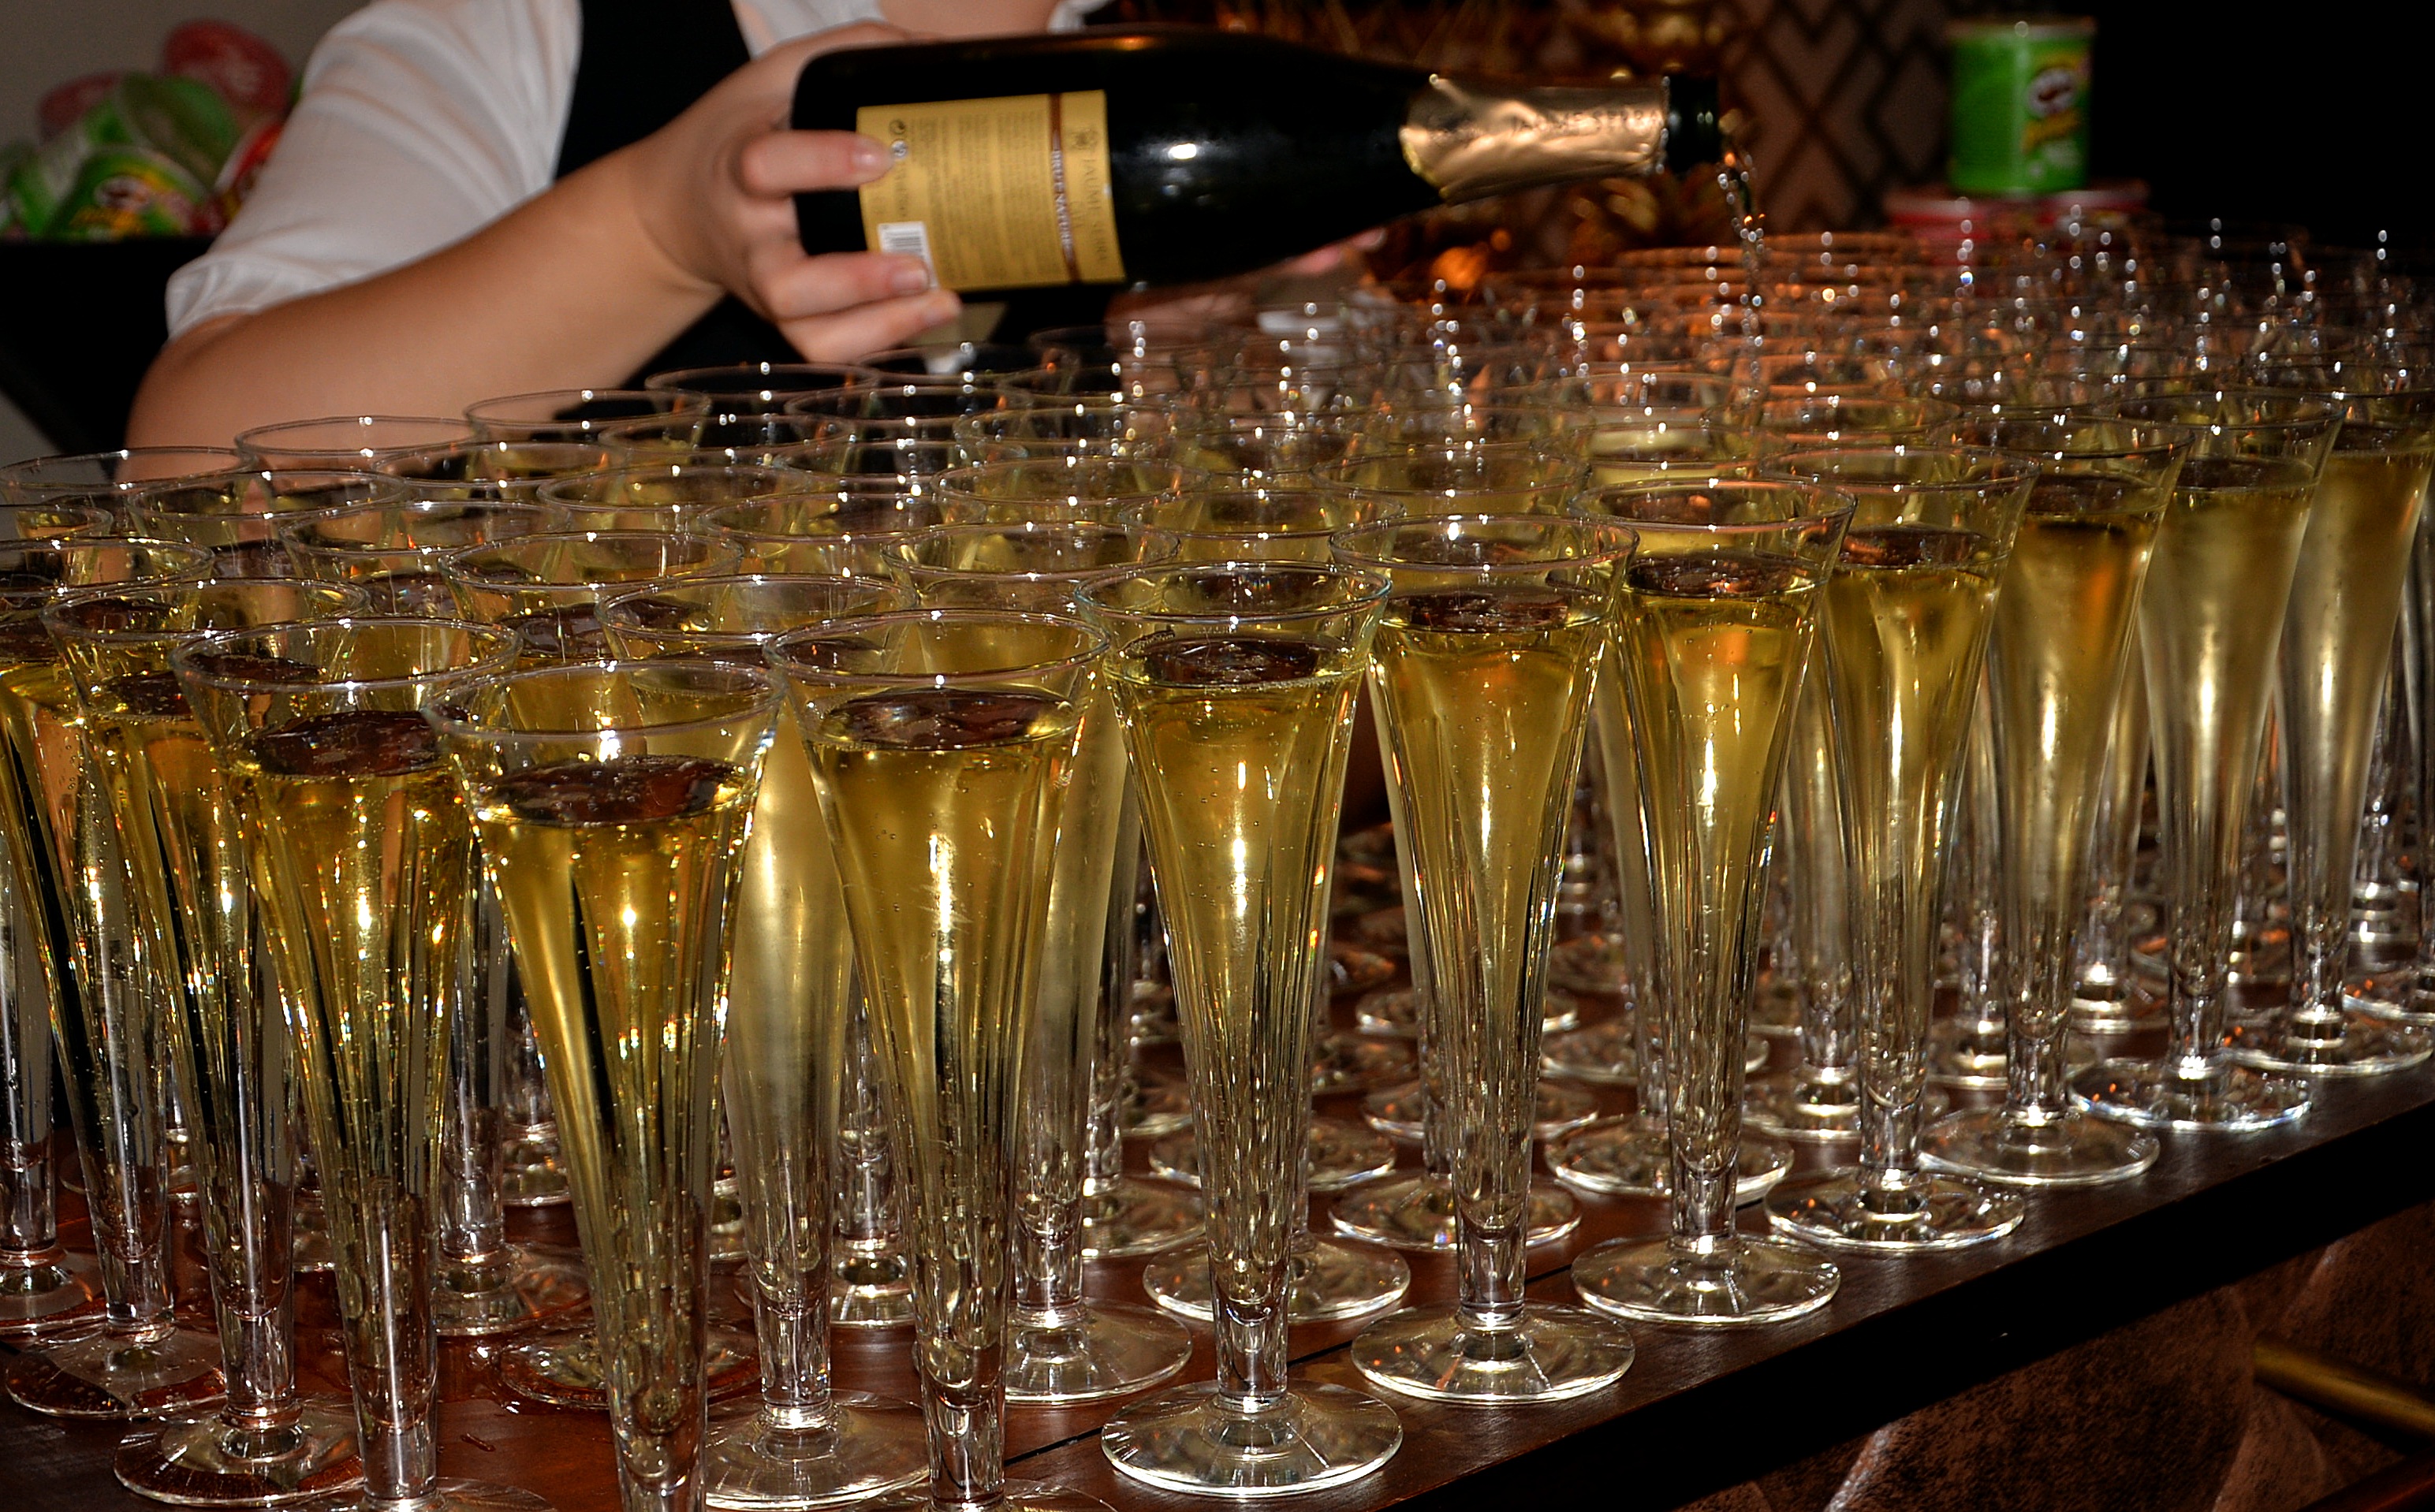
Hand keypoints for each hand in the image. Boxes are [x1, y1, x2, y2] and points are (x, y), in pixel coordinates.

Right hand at [614, 26, 960, 360]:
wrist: (678, 205)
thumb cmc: (743, 131)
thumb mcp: (779, 78)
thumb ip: (847, 54)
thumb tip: (936, 53)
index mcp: (738, 165)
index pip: (766, 166)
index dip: (822, 163)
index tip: (880, 156)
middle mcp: (748, 236)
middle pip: (786, 277)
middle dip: (854, 278)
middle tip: (918, 264)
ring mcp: (764, 286)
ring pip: (807, 325)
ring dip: (874, 322)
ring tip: (937, 297)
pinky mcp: (784, 317)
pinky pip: (825, 348)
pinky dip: (876, 342)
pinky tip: (929, 318)